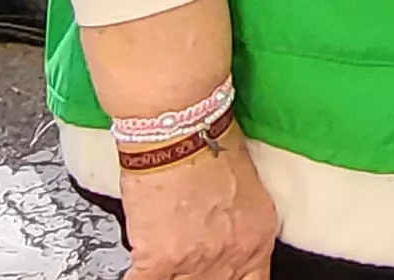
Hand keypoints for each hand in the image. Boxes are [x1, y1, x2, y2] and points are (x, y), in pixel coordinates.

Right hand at [120, 136, 276, 279]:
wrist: (179, 129)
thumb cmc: (209, 140)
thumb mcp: (246, 188)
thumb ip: (237, 222)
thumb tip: (222, 230)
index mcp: (256, 239)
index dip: (231, 278)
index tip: (219, 274)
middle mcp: (231, 256)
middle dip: (198, 274)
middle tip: (186, 255)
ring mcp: (196, 262)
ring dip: (170, 272)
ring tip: (162, 253)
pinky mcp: (160, 259)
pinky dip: (137, 275)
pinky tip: (137, 268)